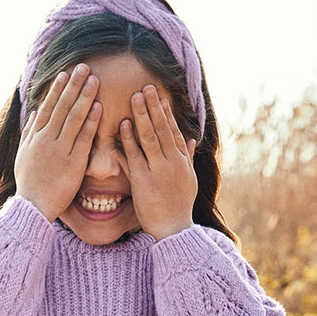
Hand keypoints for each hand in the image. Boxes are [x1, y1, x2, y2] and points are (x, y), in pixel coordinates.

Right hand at [14, 64, 101, 221]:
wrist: (32, 206)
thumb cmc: (29, 184)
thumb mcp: (24, 156)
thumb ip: (29, 133)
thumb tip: (35, 113)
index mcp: (35, 138)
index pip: (47, 107)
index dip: (57, 89)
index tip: (65, 73)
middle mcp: (46, 140)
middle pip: (61, 107)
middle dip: (73, 85)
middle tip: (84, 66)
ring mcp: (59, 150)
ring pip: (73, 118)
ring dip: (84, 97)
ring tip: (94, 80)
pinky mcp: (72, 163)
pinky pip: (83, 138)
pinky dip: (91, 122)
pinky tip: (99, 107)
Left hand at [120, 85, 197, 240]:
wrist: (174, 230)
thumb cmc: (179, 207)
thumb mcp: (189, 180)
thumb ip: (188, 157)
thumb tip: (193, 139)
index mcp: (182, 161)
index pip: (174, 131)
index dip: (167, 113)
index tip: (159, 96)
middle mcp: (173, 162)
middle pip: (163, 128)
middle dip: (153, 106)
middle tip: (146, 86)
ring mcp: (158, 170)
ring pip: (150, 137)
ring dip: (142, 115)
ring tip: (134, 96)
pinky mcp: (143, 180)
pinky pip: (135, 155)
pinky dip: (129, 138)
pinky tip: (123, 124)